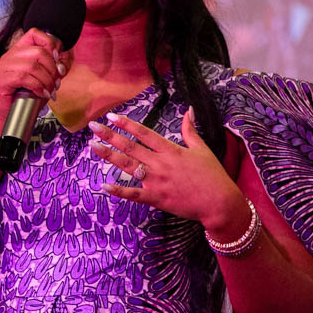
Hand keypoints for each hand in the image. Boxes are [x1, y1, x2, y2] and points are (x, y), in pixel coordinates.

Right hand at [0, 28, 71, 119]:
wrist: (12, 114)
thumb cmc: (28, 95)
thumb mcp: (46, 77)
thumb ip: (55, 67)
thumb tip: (63, 63)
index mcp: (20, 49)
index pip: (34, 33)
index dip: (50, 43)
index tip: (57, 59)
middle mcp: (10, 55)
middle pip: (39, 52)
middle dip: (53, 69)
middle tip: (56, 83)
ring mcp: (4, 66)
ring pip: (33, 66)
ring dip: (47, 80)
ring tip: (50, 90)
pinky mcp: (1, 80)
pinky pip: (24, 78)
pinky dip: (38, 87)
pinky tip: (42, 94)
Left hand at [90, 107, 246, 232]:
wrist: (219, 202)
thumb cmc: (212, 174)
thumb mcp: (202, 148)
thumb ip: (190, 130)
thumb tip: (188, 110)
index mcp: (171, 150)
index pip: (144, 133)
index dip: (127, 124)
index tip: (112, 116)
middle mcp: (161, 163)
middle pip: (131, 147)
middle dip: (110, 136)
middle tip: (93, 127)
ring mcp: (157, 181)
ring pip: (128, 166)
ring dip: (109, 156)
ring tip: (93, 147)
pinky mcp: (157, 198)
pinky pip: (134, 194)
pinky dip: (119, 190)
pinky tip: (104, 186)